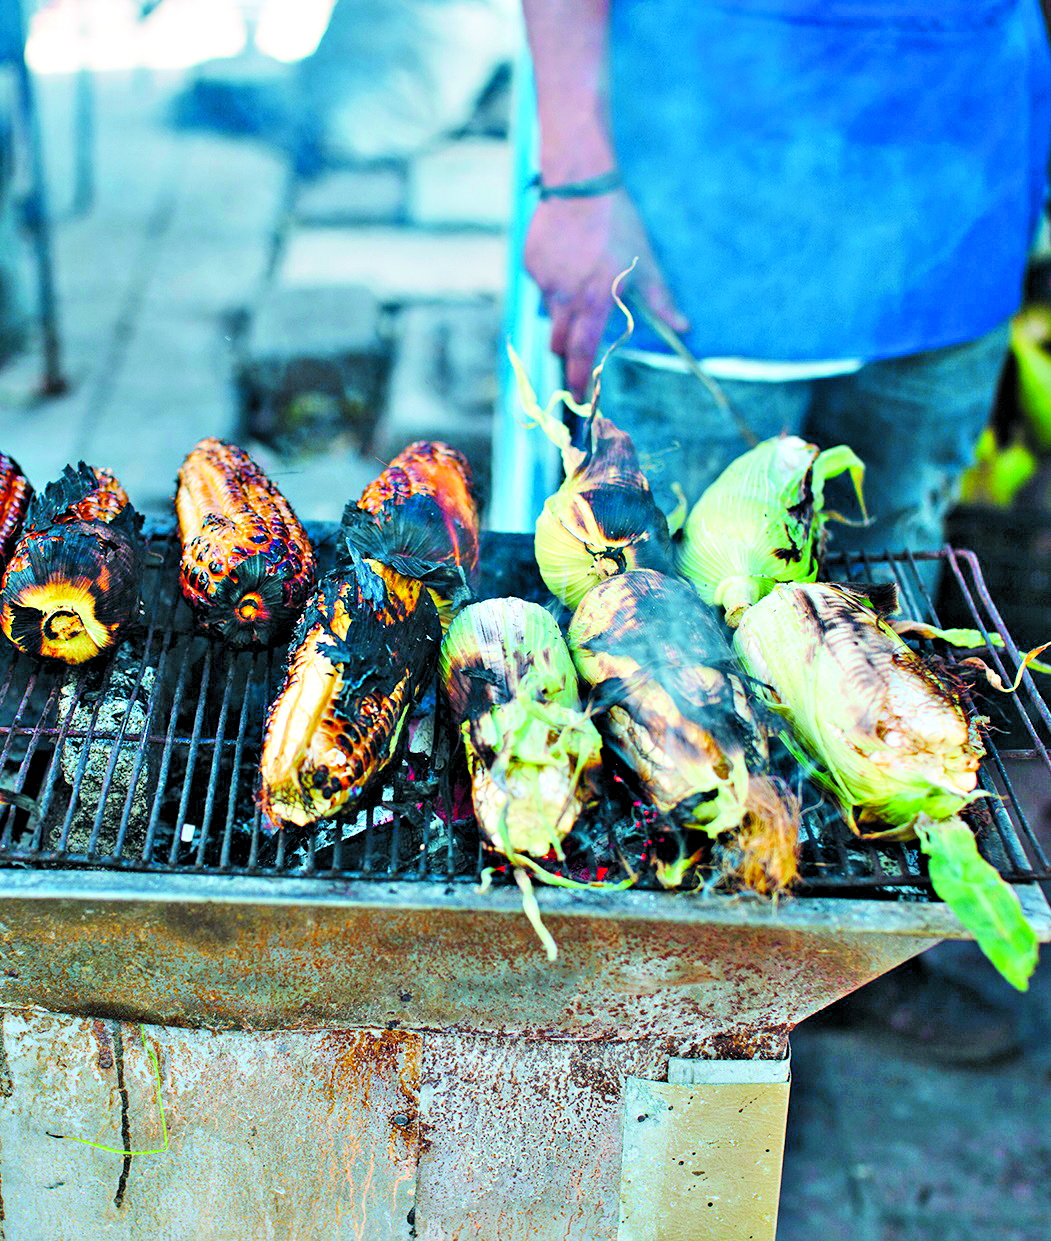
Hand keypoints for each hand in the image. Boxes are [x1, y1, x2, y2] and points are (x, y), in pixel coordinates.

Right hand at [524, 188, 688, 399]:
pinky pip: (541, 287)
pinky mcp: (531, 265)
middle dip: (568, 354)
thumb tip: (684, 327)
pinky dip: (553, 285)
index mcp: (595, 300)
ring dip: (562, 318)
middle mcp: (566, 296)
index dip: (578, 379)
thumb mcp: (645, 263)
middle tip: (576, 355)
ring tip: (578, 293)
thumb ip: (660, 300)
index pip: (583, 352)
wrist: (580, 183)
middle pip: (559, 343)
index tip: (577, 399)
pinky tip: (566, 261)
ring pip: (549, 315)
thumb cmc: (618, 222)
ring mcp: (544, 281)